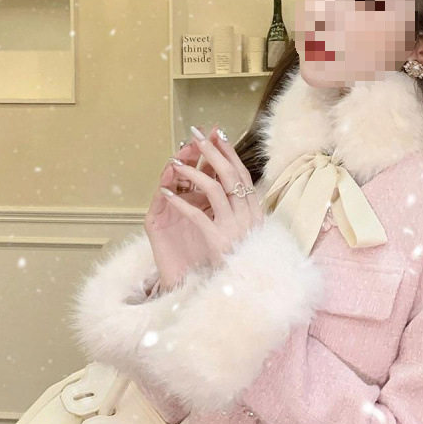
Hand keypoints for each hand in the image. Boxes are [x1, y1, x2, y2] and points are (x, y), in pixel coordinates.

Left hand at [144, 126, 263, 290]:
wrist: (245, 288)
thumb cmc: (242, 258)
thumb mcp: (248, 230)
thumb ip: (242, 209)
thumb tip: (232, 185)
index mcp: (255, 211)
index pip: (242, 174)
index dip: (229, 153)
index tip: (216, 135)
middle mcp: (248, 216)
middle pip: (230, 175)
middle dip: (211, 152)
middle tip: (195, 136)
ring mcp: (235, 227)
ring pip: (215, 190)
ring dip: (193, 173)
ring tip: (176, 163)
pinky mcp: (218, 240)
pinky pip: (198, 214)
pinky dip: (181, 202)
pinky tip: (167, 193)